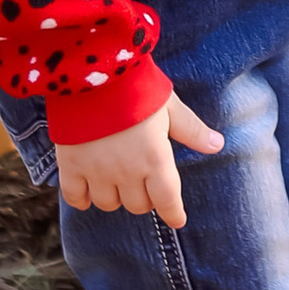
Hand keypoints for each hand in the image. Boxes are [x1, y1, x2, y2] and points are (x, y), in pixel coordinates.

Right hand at [56, 90, 224, 227]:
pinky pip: (74, 197)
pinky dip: (82, 199)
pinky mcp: (71, 164)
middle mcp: (127, 171)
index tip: (176, 219)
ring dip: (115, 196)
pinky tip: (86, 193)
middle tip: (143, 181)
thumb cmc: (135, 86)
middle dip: (144, 197)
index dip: (173, 213)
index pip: (167, 199)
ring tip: (116, 180)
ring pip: (108, 204)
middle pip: (138, 205)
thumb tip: (218, 145)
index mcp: (155, 158)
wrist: (91, 71)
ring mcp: (97, 171)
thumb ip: (191, 130)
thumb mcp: (169, 106)